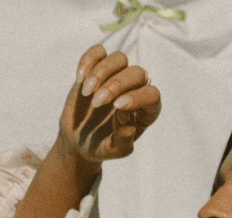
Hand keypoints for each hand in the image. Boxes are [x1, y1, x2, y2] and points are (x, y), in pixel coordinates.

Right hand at [60, 43, 162, 164]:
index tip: (116, 107)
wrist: (79, 139)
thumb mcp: (113, 151)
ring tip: (86, 92)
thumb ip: (123, 141)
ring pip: (119, 58)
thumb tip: (127, 120)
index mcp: (146, 111)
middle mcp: (136, 89)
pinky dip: (88, 60)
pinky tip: (79, 79)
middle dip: (116, 85)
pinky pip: (99, 51)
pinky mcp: (99, 67)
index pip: (152, 95)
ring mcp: (118, 75)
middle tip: (97, 103)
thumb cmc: (101, 146)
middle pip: (136, 73)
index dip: (137, 97)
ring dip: (101, 72)